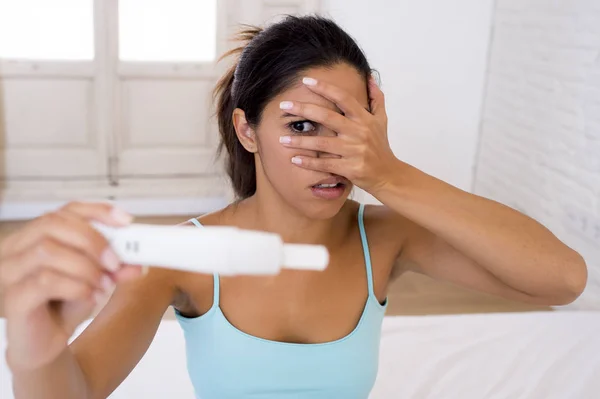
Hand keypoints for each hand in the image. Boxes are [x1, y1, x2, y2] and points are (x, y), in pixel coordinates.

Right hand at [0, 202, 142, 370]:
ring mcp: (9, 272)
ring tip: (102, 285)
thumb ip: (113, 268)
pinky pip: (45, 281)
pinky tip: (90, 297)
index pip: (65, 210)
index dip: (97, 211)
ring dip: (85, 267)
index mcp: (34, 237)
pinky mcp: (12, 297)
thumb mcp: (95, 280)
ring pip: (47, 250)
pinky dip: (76, 287)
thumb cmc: (62, 306)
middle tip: (115, 262)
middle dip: (92, 240)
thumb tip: (136, 262)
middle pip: (53, 223)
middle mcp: (16, 249)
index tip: (125, 222)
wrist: (44, 345)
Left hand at [279, 76, 398, 192]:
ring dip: (300, 141)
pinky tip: (294, 159)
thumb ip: (376, 98)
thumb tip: (369, 78)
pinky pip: (325, 164)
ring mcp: (354, 151)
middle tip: (284, 105)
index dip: (324, 88)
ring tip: (282, 139)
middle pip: (327, 117)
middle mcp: (359, 132)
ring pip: (322, 143)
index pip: (342, 98)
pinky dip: (309, 163)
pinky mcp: (350, 168)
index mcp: (364, 118)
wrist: (389, 175)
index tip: (306, 81)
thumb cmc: (381, 147)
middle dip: (303, 109)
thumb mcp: (382, 120)